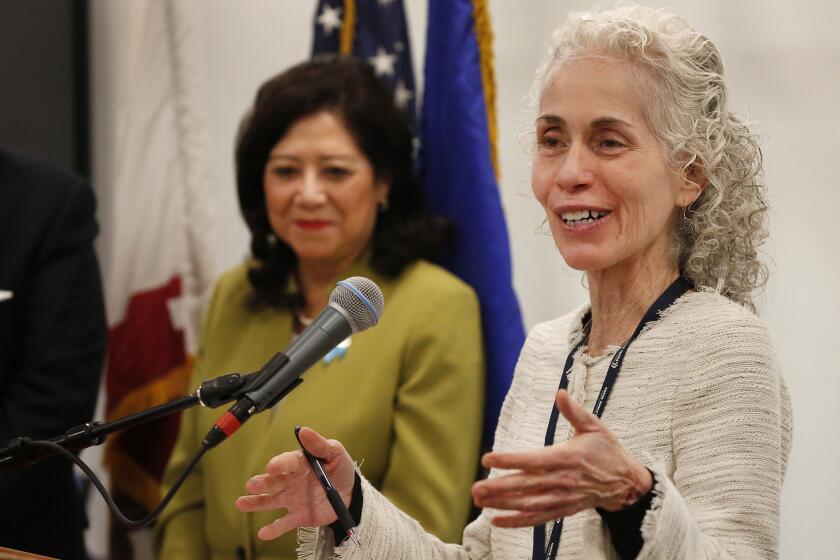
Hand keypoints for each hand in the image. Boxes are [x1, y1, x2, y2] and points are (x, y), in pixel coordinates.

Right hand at [235, 427, 355, 539]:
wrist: (350, 492)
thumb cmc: (339, 468)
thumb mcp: (334, 453)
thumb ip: (319, 444)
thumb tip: (303, 430)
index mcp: (299, 463)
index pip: (287, 462)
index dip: (279, 464)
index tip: (272, 467)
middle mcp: (291, 481)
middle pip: (273, 481)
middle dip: (262, 483)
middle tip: (252, 485)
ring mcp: (292, 499)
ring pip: (271, 501)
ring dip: (256, 502)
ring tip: (241, 503)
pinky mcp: (298, 516)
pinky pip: (284, 524)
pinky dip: (273, 529)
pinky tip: (263, 533)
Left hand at [471, 390, 652, 527]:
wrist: (626, 483)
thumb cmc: (608, 452)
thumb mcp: (595, 427)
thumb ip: (575, 412)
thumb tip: (560, 393)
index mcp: (567, 458)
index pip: (533, 461)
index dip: (510, 461)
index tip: (488, 459)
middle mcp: (562, 481)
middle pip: (526, 486)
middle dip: (499, 488)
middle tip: (476, 488)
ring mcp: (562, 498)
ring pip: (528, 504)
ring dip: (503, 504)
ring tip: (480, 501)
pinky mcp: (563, 509)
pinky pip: (537, 518)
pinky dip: (517, 521)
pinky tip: (497, 521)